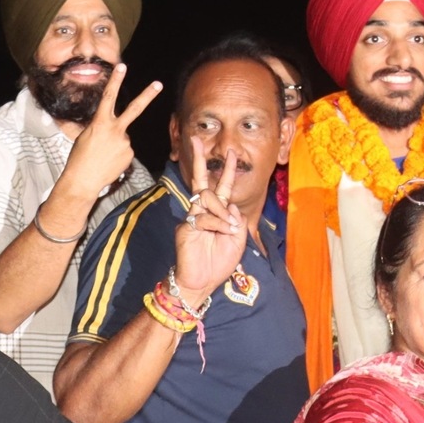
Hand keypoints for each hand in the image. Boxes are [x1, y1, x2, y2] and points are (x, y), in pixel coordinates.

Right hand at [63, 63, 162, 197]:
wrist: (83, 181)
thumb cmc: (79, 158)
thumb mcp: (84, 136)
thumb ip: (100, 127)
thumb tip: (109, 128)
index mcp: (100, 123)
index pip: (109, 97)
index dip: (116, 81)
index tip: (123, 66)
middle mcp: (116, 130)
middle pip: (135, 109)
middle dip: (148, 95)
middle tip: (159, 83)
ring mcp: (126, 143)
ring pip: (123, 137)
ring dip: (115, 144)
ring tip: (103, 156)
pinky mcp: (131, 154)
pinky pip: (125, 150)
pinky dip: (118, 154)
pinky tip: (109, 162)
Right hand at [173, 137, 247, 304]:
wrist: (202, 282)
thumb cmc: (219, 262)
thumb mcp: (238, 239)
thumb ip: (238, 220)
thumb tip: (231, 204)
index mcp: (218, 213)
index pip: (222, 187)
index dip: (228, 171)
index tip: (231, 153)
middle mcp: (203, 211)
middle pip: (201, 181)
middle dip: (200, 160)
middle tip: (196, 140)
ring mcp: (192, 217)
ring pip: (206, 198)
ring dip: (222, 210)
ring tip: (229, 227)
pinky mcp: (185, 227)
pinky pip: (203, 217)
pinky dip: (217, 224)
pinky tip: (223, 233)